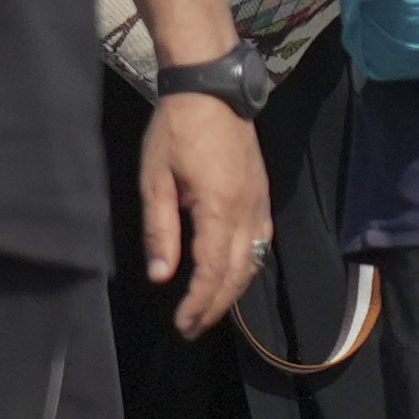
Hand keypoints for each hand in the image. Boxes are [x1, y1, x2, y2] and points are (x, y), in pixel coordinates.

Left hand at [141, 84, 270, 336]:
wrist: (211, 90)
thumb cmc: (176, 130)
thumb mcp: (156, 181)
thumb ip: (161, 231)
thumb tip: (161, 276)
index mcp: (219, 207)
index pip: (213, 270)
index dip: (200, 302)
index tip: (184, 324)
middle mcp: (247, 210)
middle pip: (238, 273)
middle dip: (215, 305)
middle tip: (192, 327)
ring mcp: (260, 202)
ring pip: (255, 260)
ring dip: (232, 290)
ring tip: (208, 309)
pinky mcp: (262, 195)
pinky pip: (262, 241)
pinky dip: (248, 266)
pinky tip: (233, 276)